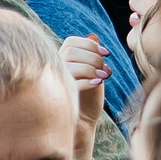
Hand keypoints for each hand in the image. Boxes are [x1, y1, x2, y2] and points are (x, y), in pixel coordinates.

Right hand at [59, 35, 106, 157]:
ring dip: (92, 68)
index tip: (106, 54)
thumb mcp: (94, 74)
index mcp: (61, 61)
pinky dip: (87, 80)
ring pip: (71, 63)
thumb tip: (94, 36)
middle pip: (72, 50)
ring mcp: (54, 82)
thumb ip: (92, 57)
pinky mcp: (58, 96)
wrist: (83, 123)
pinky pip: (72, 81)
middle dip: (93, 57)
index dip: (90, 45)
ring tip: (104, 77)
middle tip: (105, 70)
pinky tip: (97, 84)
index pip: (72, 42)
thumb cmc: (88, 97)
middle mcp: (54, 69)